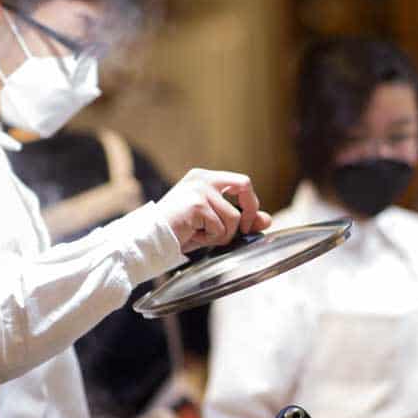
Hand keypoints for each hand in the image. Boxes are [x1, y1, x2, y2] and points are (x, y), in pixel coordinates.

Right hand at [157, 168, 271, 252]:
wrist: (149, 239)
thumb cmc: (179, 231)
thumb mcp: (215, 224)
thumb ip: (240, 220)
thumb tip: (267, 220)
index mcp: (205, 178)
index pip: (241, 183)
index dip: (250, 204)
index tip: (246, 224)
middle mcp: (202, 178)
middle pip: (244, 184)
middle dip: (249, 210)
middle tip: (241, 229)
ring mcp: (199, 189)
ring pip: (233, 217)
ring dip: (222, 235)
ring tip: (201, 235)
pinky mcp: (197, 204)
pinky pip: (220, 228)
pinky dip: (210, 239)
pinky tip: (192, 235)